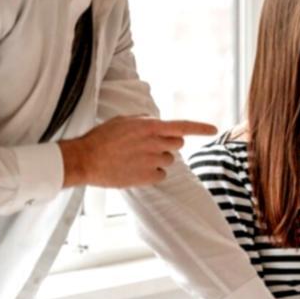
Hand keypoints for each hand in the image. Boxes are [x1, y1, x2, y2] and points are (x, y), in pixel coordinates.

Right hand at [60, 116, 216, 187]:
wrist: (85, 159)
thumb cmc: (102, 138)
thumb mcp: (124, 121)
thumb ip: (145, 121)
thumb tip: (158, 124)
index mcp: (150, 127)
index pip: (182, 126)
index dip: (200, 128)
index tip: (214, 130)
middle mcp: (155, 143)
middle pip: (177, 145)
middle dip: (168, 145)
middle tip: (148, 146)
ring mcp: (152, 161)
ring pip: (168, 160)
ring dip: (157, 160)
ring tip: (135, 159)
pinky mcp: (147, 177)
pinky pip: (161, 175)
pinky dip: (152, 174)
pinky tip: (135, 170)